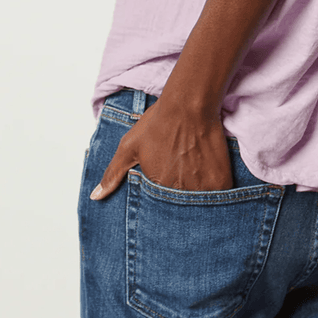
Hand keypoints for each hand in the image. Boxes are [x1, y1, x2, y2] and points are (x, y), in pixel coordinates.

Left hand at [89, 94, 233, 199]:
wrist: (189, 104)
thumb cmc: (158, 123)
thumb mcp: (129, 146)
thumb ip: (113, 174)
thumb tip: (95, 197)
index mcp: (157, 189)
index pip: (158, 212)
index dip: (161, 206)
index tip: (165, 196)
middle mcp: (180, 193)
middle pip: (180, 212)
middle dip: (179, 205)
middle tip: (181, 186)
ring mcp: (203, 189)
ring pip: (200, 207)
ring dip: (197, 201)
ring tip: (195, 184)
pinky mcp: (221, 181)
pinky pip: (220, 200)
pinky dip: (216, 195)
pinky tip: (210, 181)